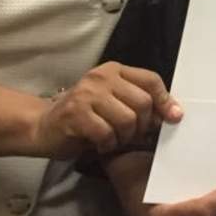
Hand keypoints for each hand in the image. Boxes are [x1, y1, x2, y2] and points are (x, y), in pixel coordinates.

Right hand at [32, 61, 182, 158]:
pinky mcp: (76, 114)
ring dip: (125, 137)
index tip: (174, 118)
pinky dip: (107, 144)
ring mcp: (87, 94)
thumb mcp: (113, 102)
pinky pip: (107, 134)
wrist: (41, 126)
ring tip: (114, 139)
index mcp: (114, 71)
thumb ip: (137, 102)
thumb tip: (172, 113)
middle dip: (143, 125)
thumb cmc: (84, 116)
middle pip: (143, 102)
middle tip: (133, 135)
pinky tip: (100, 144)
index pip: (151, 80)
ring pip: (127, 120)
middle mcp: (101, 77)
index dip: (166, 100)